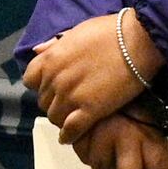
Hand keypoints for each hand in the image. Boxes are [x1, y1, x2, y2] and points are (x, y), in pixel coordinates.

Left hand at [19, 9, 157, 146]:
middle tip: (67, 103)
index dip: (40, 84)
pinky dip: (68, 135)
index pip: (30, 79)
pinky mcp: (89, 110)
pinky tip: (70, 138)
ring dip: (61, 118)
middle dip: (53, 102)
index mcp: (51, 58)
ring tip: (72, 118)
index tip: (52, 86)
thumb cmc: (111, 31)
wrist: (137, 41)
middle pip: (43, 100)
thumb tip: (37, 50)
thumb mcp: (77, 31)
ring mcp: (71, 96)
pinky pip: (71, 130)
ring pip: (54, 117)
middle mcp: (55, 79)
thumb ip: (55, 44)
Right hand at [78, 114, 167, 168]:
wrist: (116, 82)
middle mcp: (129, 138)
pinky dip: (88, 162)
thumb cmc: (139, 114)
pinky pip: (84, 156)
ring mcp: (105, 134)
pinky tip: (93, 161)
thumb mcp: (152, 134)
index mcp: (151, 138)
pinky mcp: (85, 130)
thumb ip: (150, 161)